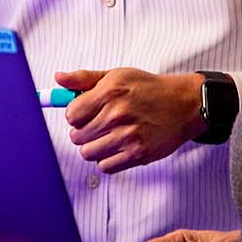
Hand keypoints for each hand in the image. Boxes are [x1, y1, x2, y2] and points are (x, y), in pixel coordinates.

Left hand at [58, 68, 205, 172]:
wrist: (183, 104)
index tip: (84, 114)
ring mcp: (127, 136)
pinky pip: (105, 166)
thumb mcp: (116, 75)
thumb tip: (59, 79)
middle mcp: (117, 114)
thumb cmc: (148, 88)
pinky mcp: (138, 154)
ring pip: (88, 153)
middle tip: (96, 125)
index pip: (71, 115)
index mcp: (109, 91)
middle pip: (77, 136)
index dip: (75, 115)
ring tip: (106, 137)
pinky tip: (117, 147)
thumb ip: (84, 79)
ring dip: (93, 147)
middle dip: (83, 132)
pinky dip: (107, 159)